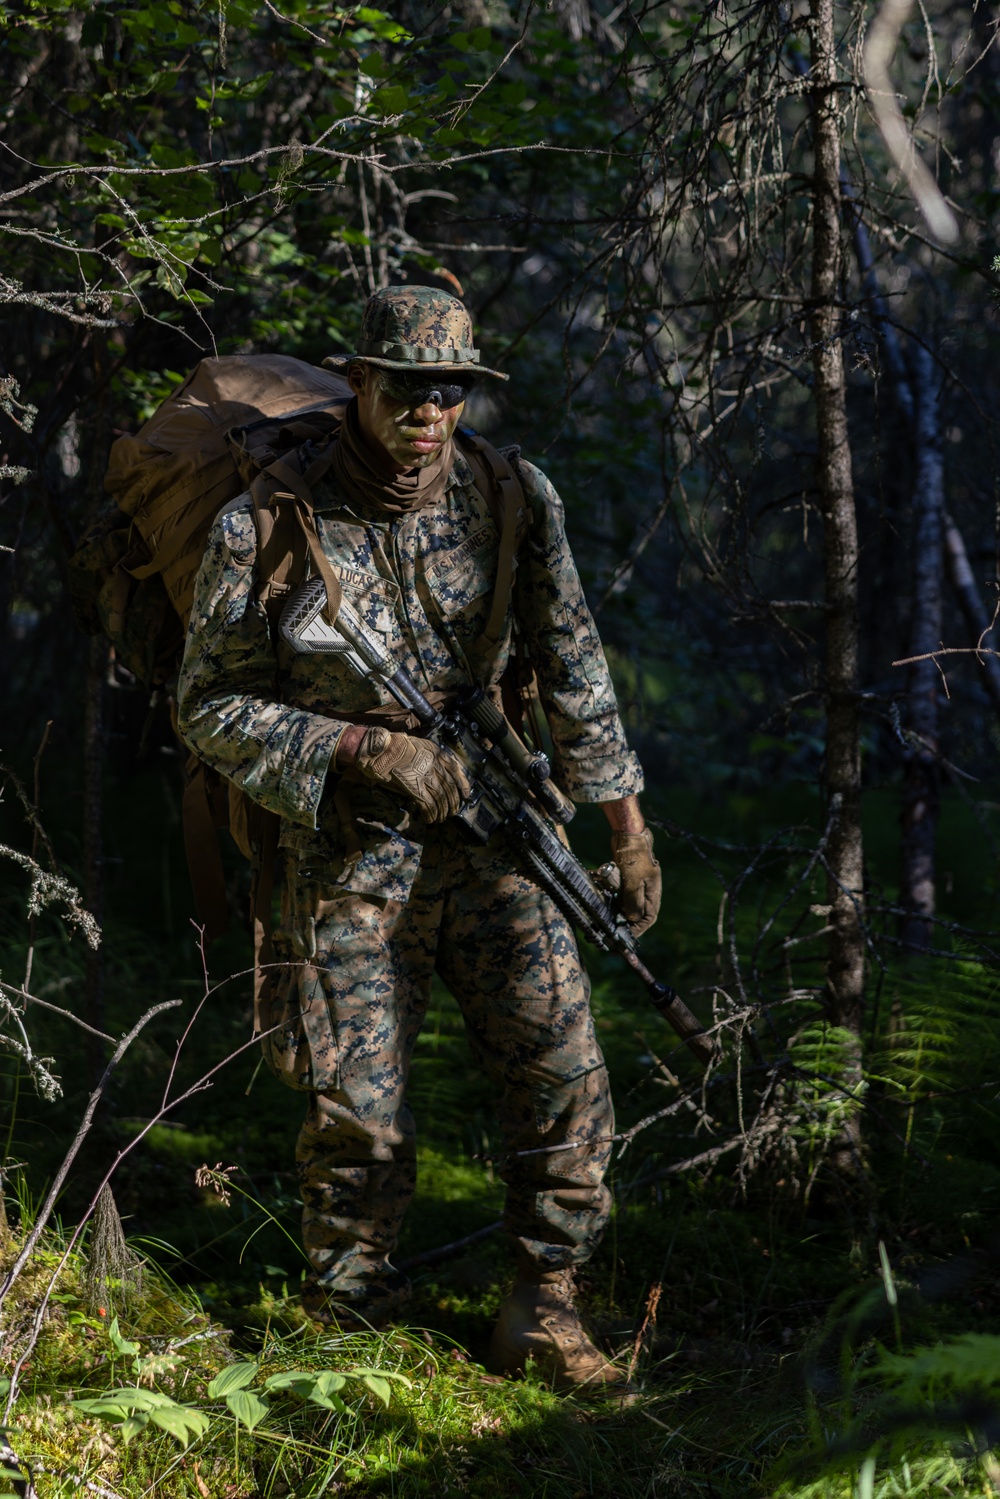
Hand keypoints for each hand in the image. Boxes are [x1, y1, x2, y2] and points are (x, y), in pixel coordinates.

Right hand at [355, 726, 469, 822]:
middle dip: (453, 802)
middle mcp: (434, 765)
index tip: (466, 795)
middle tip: (453, 811)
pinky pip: (428, 804)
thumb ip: (429, 759)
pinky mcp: (414, 788)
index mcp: (437, 754)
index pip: (457, 772)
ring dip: (443, 811)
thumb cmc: (395, 746)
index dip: (464, 786)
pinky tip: (431, 819)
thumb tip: (435, 774)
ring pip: (441, 798)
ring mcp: (425, 777)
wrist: (381, 748)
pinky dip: (431, 814)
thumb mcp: (419, 746)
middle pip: (450, 788)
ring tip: (442, 818)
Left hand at [610, 827, 660, 936]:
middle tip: (610, 928)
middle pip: (637, 912)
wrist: (628, 834)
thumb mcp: (633, 882)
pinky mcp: (626, 877)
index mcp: (653, 893)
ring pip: (626, 902)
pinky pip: (619, 891)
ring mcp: (637, 883)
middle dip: (624, 921)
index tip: (625, 937)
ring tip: (602, 913)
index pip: (648, 918)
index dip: (638, 930)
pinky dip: (610, 893)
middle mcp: (646, 890)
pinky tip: (601, 893)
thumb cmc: (634, 857)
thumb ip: (633, 901)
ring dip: (615, 907)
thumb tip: (633, 919)